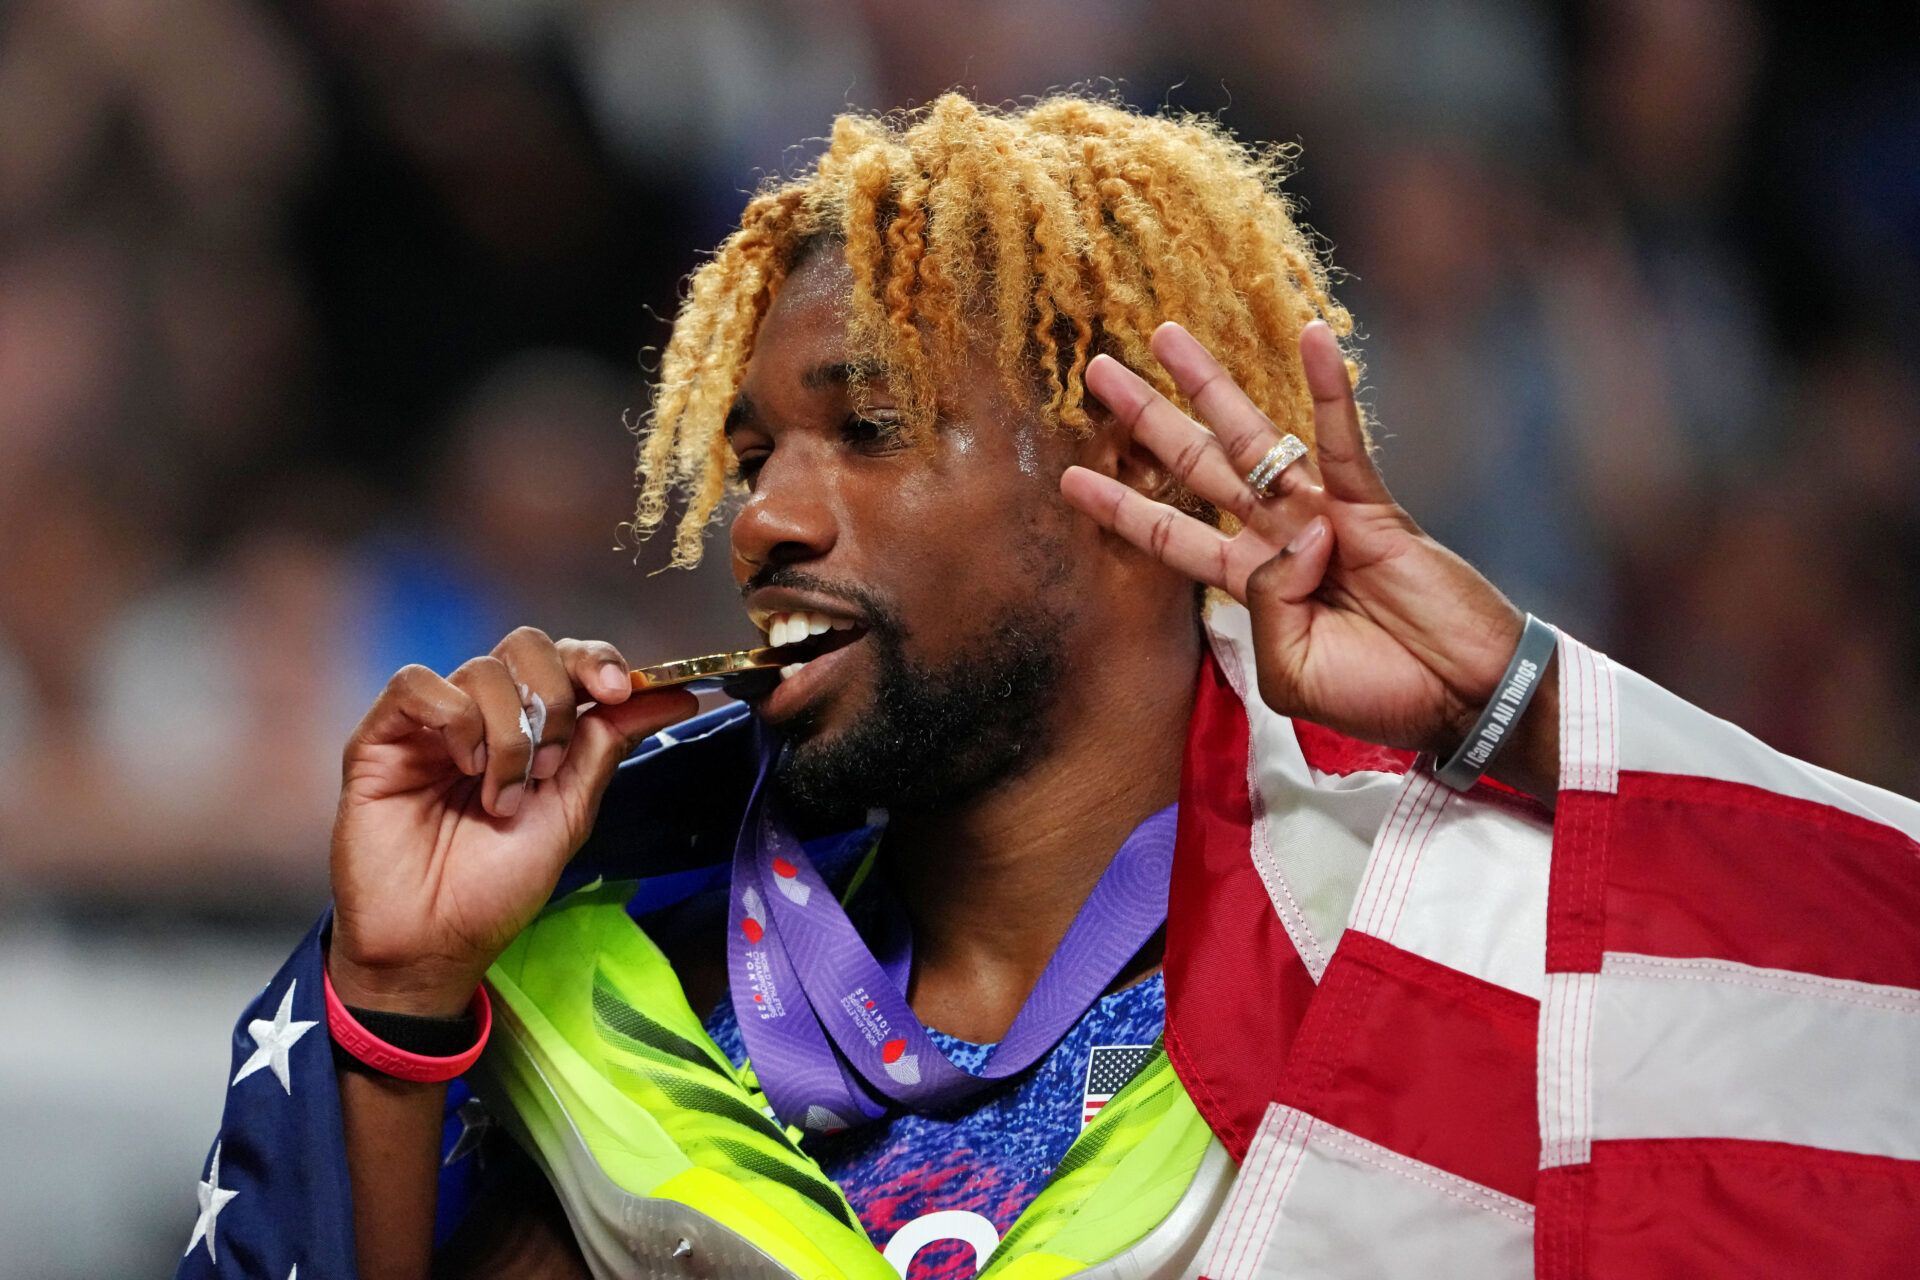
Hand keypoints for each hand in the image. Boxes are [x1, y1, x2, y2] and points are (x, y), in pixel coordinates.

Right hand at [328, 628, 696, 1013]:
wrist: (433, 943)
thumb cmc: (494, 889)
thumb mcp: (569, 814)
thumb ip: (607, 747)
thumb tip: (670, 696)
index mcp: (531, 731)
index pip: (566, 661)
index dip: (597, 661)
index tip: (624, 691)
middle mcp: (483, 717)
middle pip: (527, 645)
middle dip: (556, 694)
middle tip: (553, 762)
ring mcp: (432, 724)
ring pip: (482, 668)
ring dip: (509, 736)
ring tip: (502, 796)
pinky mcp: (382, 736)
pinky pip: (418, 685)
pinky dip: (454, 719)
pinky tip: (462, 766)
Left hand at [1061, 320, 1537, 765]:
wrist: (1463, 699)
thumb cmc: (1380, 697)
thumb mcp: (1291, 677)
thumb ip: (1264, 609)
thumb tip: (1292, 533)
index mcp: (1251, 587)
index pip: (1170, 535)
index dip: (1121, 506)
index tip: (1070, 476)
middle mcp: (1278, 540)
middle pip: (1196, 464)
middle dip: (1147, 417)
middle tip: (1097, 369)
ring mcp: (1324, 515)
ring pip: (1255, 435)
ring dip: (1210, 383)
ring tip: (1165, 333)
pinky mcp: (1373, 505)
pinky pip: (1342, 439)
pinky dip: (1329, 388)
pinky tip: (1314, 336)